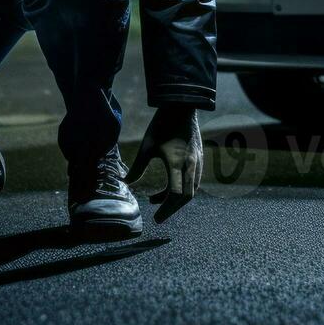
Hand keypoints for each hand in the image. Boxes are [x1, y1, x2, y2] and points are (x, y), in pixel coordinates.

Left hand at [124, 106, 202, 222]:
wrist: (182, 106)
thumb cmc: (162, 125)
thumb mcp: (146, 146)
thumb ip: (137, 168)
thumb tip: (125, 183)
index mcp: (177, 163)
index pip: (175, 195)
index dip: (166, 209)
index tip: (156, 218)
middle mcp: (190, 165)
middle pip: (186, 197)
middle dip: (172, 208)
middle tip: (158, 216)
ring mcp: (197, 162)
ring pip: (191, 190)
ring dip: (176, 198)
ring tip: (156, 198)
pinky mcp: (198, 158)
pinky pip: (193, 180)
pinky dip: (182, 188)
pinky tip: (168, 186)